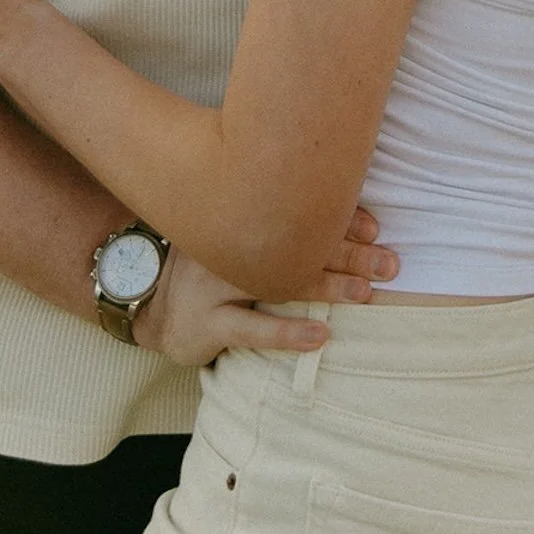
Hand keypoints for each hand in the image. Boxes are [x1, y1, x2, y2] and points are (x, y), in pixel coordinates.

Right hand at [136, 205, 397, 365]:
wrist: (142, 298)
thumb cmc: (202, 261)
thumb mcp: (231, 228)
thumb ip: (271, 216)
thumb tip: (336, 199)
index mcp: (238, 212)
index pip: (295, 208)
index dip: (337, 217)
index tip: (375, 226)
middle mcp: (227, 241)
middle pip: (296, 243)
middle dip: (348, 252)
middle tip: (391, 262)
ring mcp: (214, 282)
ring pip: (279, 282)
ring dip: (329, 287)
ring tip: (367, 293)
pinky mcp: (206, 322)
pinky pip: (251, 327)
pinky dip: (288, 332)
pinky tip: (321, 334)